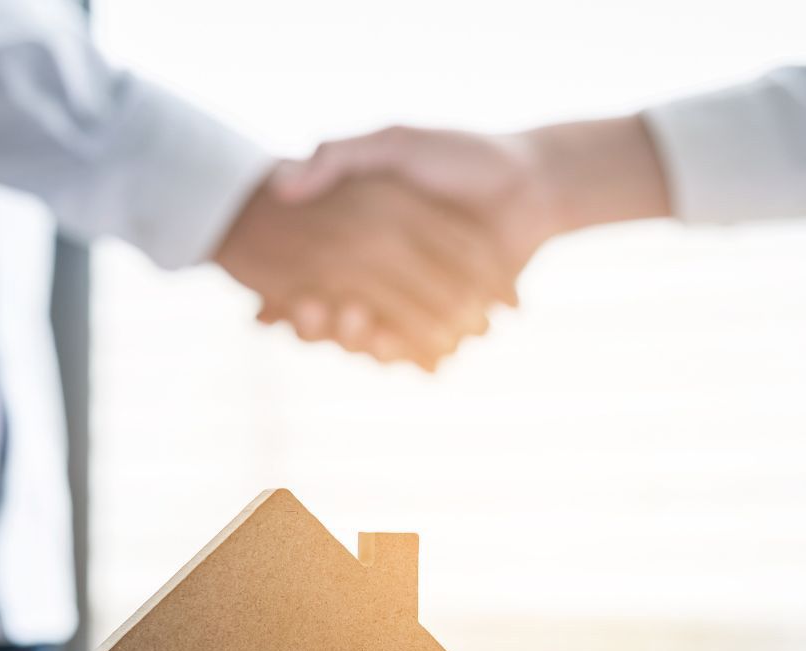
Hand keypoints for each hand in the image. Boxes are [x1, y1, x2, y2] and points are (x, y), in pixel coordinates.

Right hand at [265, 119, 671, 353]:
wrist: (531, 184)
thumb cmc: (460, 156)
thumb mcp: (393, 145)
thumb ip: (339, 157)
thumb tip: (280, 184)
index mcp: (358, 236)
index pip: (306, 274)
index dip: (285, 290)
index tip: (274, 293)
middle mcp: (378, 275)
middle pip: (331, 315)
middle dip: (318, 321)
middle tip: (310, 311)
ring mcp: (411, 302)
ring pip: (368, 337)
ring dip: (356, 338)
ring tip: (352, 322)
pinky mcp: (445, 322)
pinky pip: (412, 348)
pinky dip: (400, 351)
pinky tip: (389, 344)